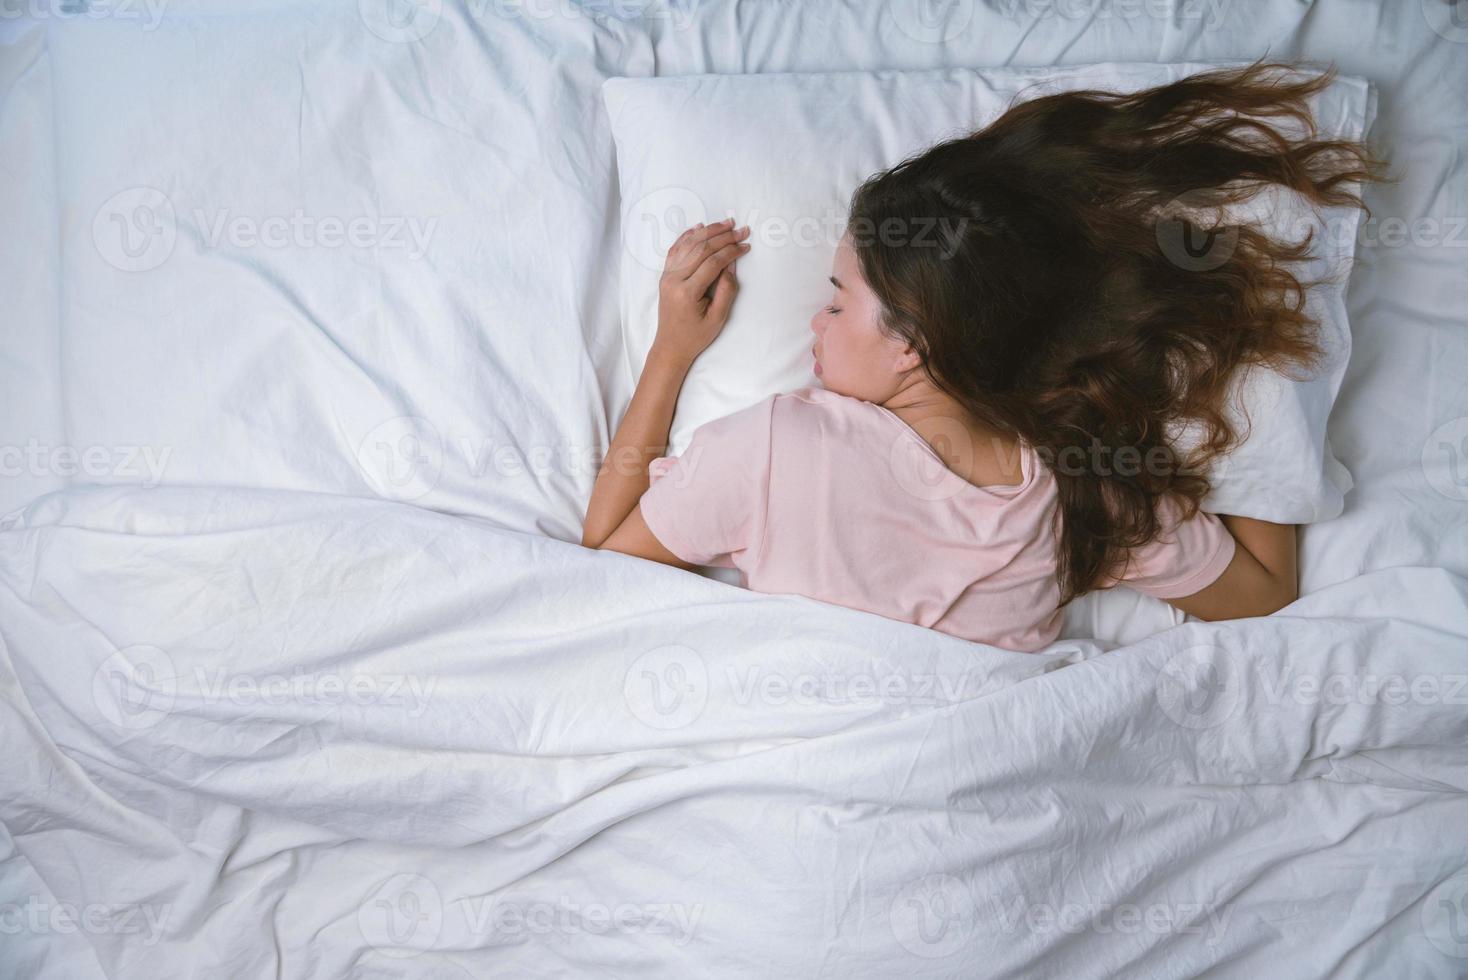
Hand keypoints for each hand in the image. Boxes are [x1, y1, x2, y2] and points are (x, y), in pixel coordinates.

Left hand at [652, 218, 750, 365]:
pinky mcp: (665, 275)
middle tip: (741, 229)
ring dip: (708, 231)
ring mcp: (666, 276)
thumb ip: (726, 290)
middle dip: (723, 237)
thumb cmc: (695, 336)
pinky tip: (700, 227)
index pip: (712, 263)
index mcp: (686, 292)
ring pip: (688, 245)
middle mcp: (673, 280)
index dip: (731, 251)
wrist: (670, 346)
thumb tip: (732, 263)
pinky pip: (675, 249)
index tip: (746, 245)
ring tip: (726, 223)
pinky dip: (687, 236)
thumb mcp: (718, 318)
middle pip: (700, 249)